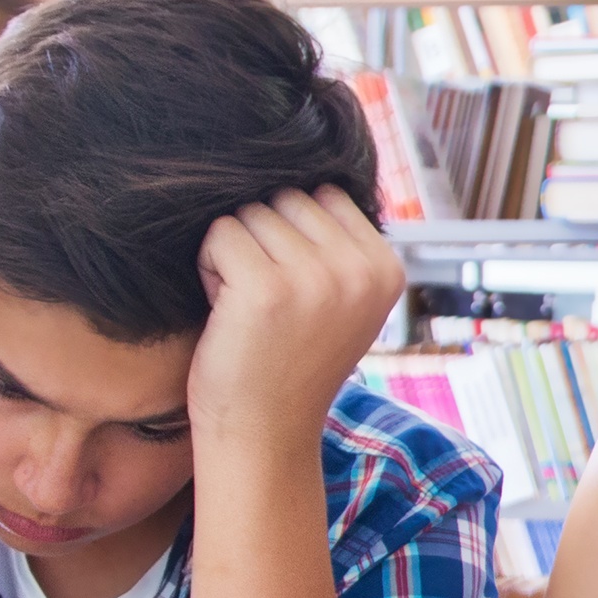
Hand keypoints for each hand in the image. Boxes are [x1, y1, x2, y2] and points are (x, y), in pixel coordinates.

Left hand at [187, 186, 407, 461]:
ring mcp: (318, 278)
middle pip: (287, 197)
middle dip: (265, 240)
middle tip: (267, 302)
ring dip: (236, 254)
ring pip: (252, 212)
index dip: (295, 235)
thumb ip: (338, 243)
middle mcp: (360, 270)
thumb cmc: (288, 361)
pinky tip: (226, 311)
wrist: (262, 433)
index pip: (325, 195)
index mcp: (387, 268)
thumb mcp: (338, 299)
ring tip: (248, 308)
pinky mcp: (267, 289)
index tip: (296, 293)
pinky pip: (221, 234)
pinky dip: (210, 267)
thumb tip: (303, 164)